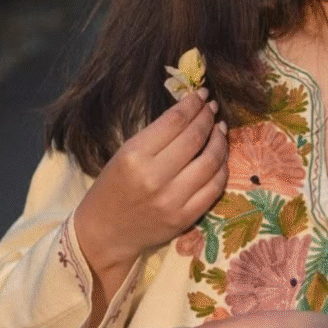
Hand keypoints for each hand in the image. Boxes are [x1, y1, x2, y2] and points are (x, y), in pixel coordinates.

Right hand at [74, 89, 227, 317]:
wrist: (105, 233)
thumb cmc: (112, 188)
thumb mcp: (125, 154)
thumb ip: (157, 136)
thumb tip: (191, 111)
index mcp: (135, 156)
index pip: (175, 121)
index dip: (193, 104)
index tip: (202, 95)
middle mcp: (155, 178)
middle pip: (195, 138)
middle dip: (208, 118)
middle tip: (212, 108)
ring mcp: (173, 200)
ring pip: (210, 162)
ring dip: (220, 141)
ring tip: (220, 129)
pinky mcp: (185, 217)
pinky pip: (215, 187)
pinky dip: (222, 168)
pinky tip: (220, 156)